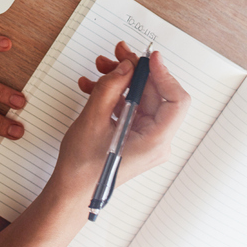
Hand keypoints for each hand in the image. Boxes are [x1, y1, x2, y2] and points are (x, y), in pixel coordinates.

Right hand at [54, 42, 190, 194]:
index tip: (149, 58)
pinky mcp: (133, 137)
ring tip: (100, 69)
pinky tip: (93, 87)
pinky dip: (114, 96)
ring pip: (141, 99)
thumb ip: (111, 88)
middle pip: (156, 96)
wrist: (70, 192)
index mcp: (155, 142)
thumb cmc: (83, 169)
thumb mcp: (93, 120)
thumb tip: (126, 67)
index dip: (164, 75)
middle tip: (118, 55)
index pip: (176, 101)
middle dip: (135, 73)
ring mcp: (145, 139)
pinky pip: (130, 109)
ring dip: (120, 82)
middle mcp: (156, 141)